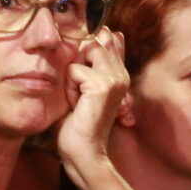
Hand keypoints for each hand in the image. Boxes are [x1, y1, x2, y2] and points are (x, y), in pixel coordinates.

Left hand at [55, 28, 128, 173]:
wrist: (83, 152)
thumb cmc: (77, 123)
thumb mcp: (82, 87)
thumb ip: (89, 64)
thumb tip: (97, 37)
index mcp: (120, 72)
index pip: (108, 39)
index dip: (89, 48)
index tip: (83, 76)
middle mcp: (121, 73)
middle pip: (93, 42)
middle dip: (77, 63)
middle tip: (78, 92)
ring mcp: (115, 78)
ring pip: (83, 53)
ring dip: (72, 76)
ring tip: (77, 97)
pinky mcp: (103, 85)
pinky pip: (74, 70)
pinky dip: (69, 88)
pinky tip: (76, 105)